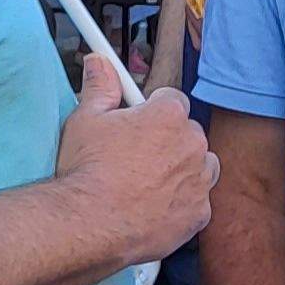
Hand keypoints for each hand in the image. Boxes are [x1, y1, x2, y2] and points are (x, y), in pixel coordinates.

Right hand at [55, 67, 212, 266]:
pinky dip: (181, 204)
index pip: (172, 100)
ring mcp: (199, 180)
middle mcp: (192, 143)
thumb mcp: (85, 119)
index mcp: (169, 115)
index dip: (152, 112)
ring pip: (199, 166)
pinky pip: (197, 201)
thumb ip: (100, 87)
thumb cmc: (86, 170)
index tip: (138, 124)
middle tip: (135, 158)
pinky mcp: (199, 214)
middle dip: (167, 142)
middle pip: (187, 133)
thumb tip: (99, 62)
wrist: (89, 223)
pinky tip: (153, 208)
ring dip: (181, 171)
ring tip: (146, 184)